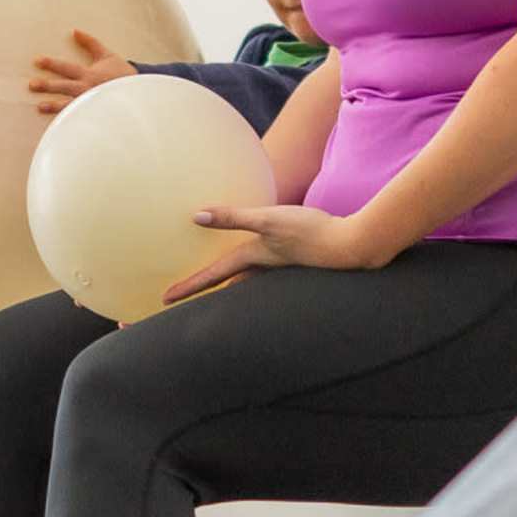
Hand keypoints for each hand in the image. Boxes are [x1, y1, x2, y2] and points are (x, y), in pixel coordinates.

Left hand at [27, 29, 139, 114]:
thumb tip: (75, 31)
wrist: (140, 95)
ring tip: (39, 106)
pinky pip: (78, 118)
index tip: (37, 61)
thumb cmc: (123, 75)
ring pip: (68, 105)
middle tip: (31, 84)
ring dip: (53, 106)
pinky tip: (58, 125)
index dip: (51, 63)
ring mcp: (89, 104)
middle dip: (46, 85)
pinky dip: (68, 121)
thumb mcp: (108, 55)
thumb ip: (91, 43)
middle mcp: (87, 89)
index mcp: (89, 74)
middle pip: (63, 86)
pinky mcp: (93, 116)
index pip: (66, 67)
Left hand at [162, 203, 399, 303]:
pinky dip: (249, 272)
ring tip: (211, 287)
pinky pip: (261, 271)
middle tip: (182, 300)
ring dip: (225, 286)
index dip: (188, 286)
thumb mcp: (269, 219)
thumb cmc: (312, 231)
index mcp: (253, 260)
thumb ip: (233, 217)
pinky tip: (253, 264)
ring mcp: (279, 269)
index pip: (212, 277)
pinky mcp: (293, 262)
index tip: (164, 299)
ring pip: (243, 282)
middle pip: (225, 286)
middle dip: (204, 293)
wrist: (353, 245)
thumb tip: (196, 216)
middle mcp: (262, 269)